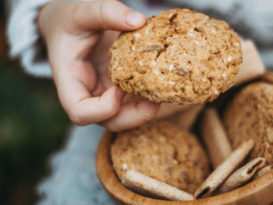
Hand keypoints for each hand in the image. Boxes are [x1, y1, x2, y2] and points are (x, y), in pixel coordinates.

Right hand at [38, 0, 158, 130]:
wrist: (70, 26)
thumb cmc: (70, 21)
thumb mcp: (82, 12)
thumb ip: (106, 12)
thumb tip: (138, 21)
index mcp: (70, 81)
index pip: (80, 113)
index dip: (102, 109)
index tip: (118, 88)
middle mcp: (89, 94)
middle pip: (111, 122)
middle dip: (136, 115)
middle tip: (155, 97)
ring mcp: (105, 94)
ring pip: (128, 116)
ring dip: (148, 108)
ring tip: (163, 88)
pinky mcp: (120, 89)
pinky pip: (136, 101)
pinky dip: (150, 95)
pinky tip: (162, 79)